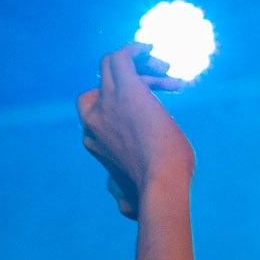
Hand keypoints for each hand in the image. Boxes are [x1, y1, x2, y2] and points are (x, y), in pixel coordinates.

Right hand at [77, 46, 193, 218]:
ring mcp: (107, 101)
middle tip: (161, 85)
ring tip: (167, 73)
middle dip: (131, 79)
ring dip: (139, 65)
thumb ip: (123, 197)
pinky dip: (135, 50)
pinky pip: (121, 56)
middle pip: (104, 82)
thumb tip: (124, 210)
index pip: (100, 107)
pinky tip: (150, 48)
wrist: (161, 185)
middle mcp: (93, 117)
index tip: (151, 108)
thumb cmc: (154, 193)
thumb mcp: (132, 196)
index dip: (124, 103)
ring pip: (112, 65)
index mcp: (93, 138)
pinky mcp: (125, 88)